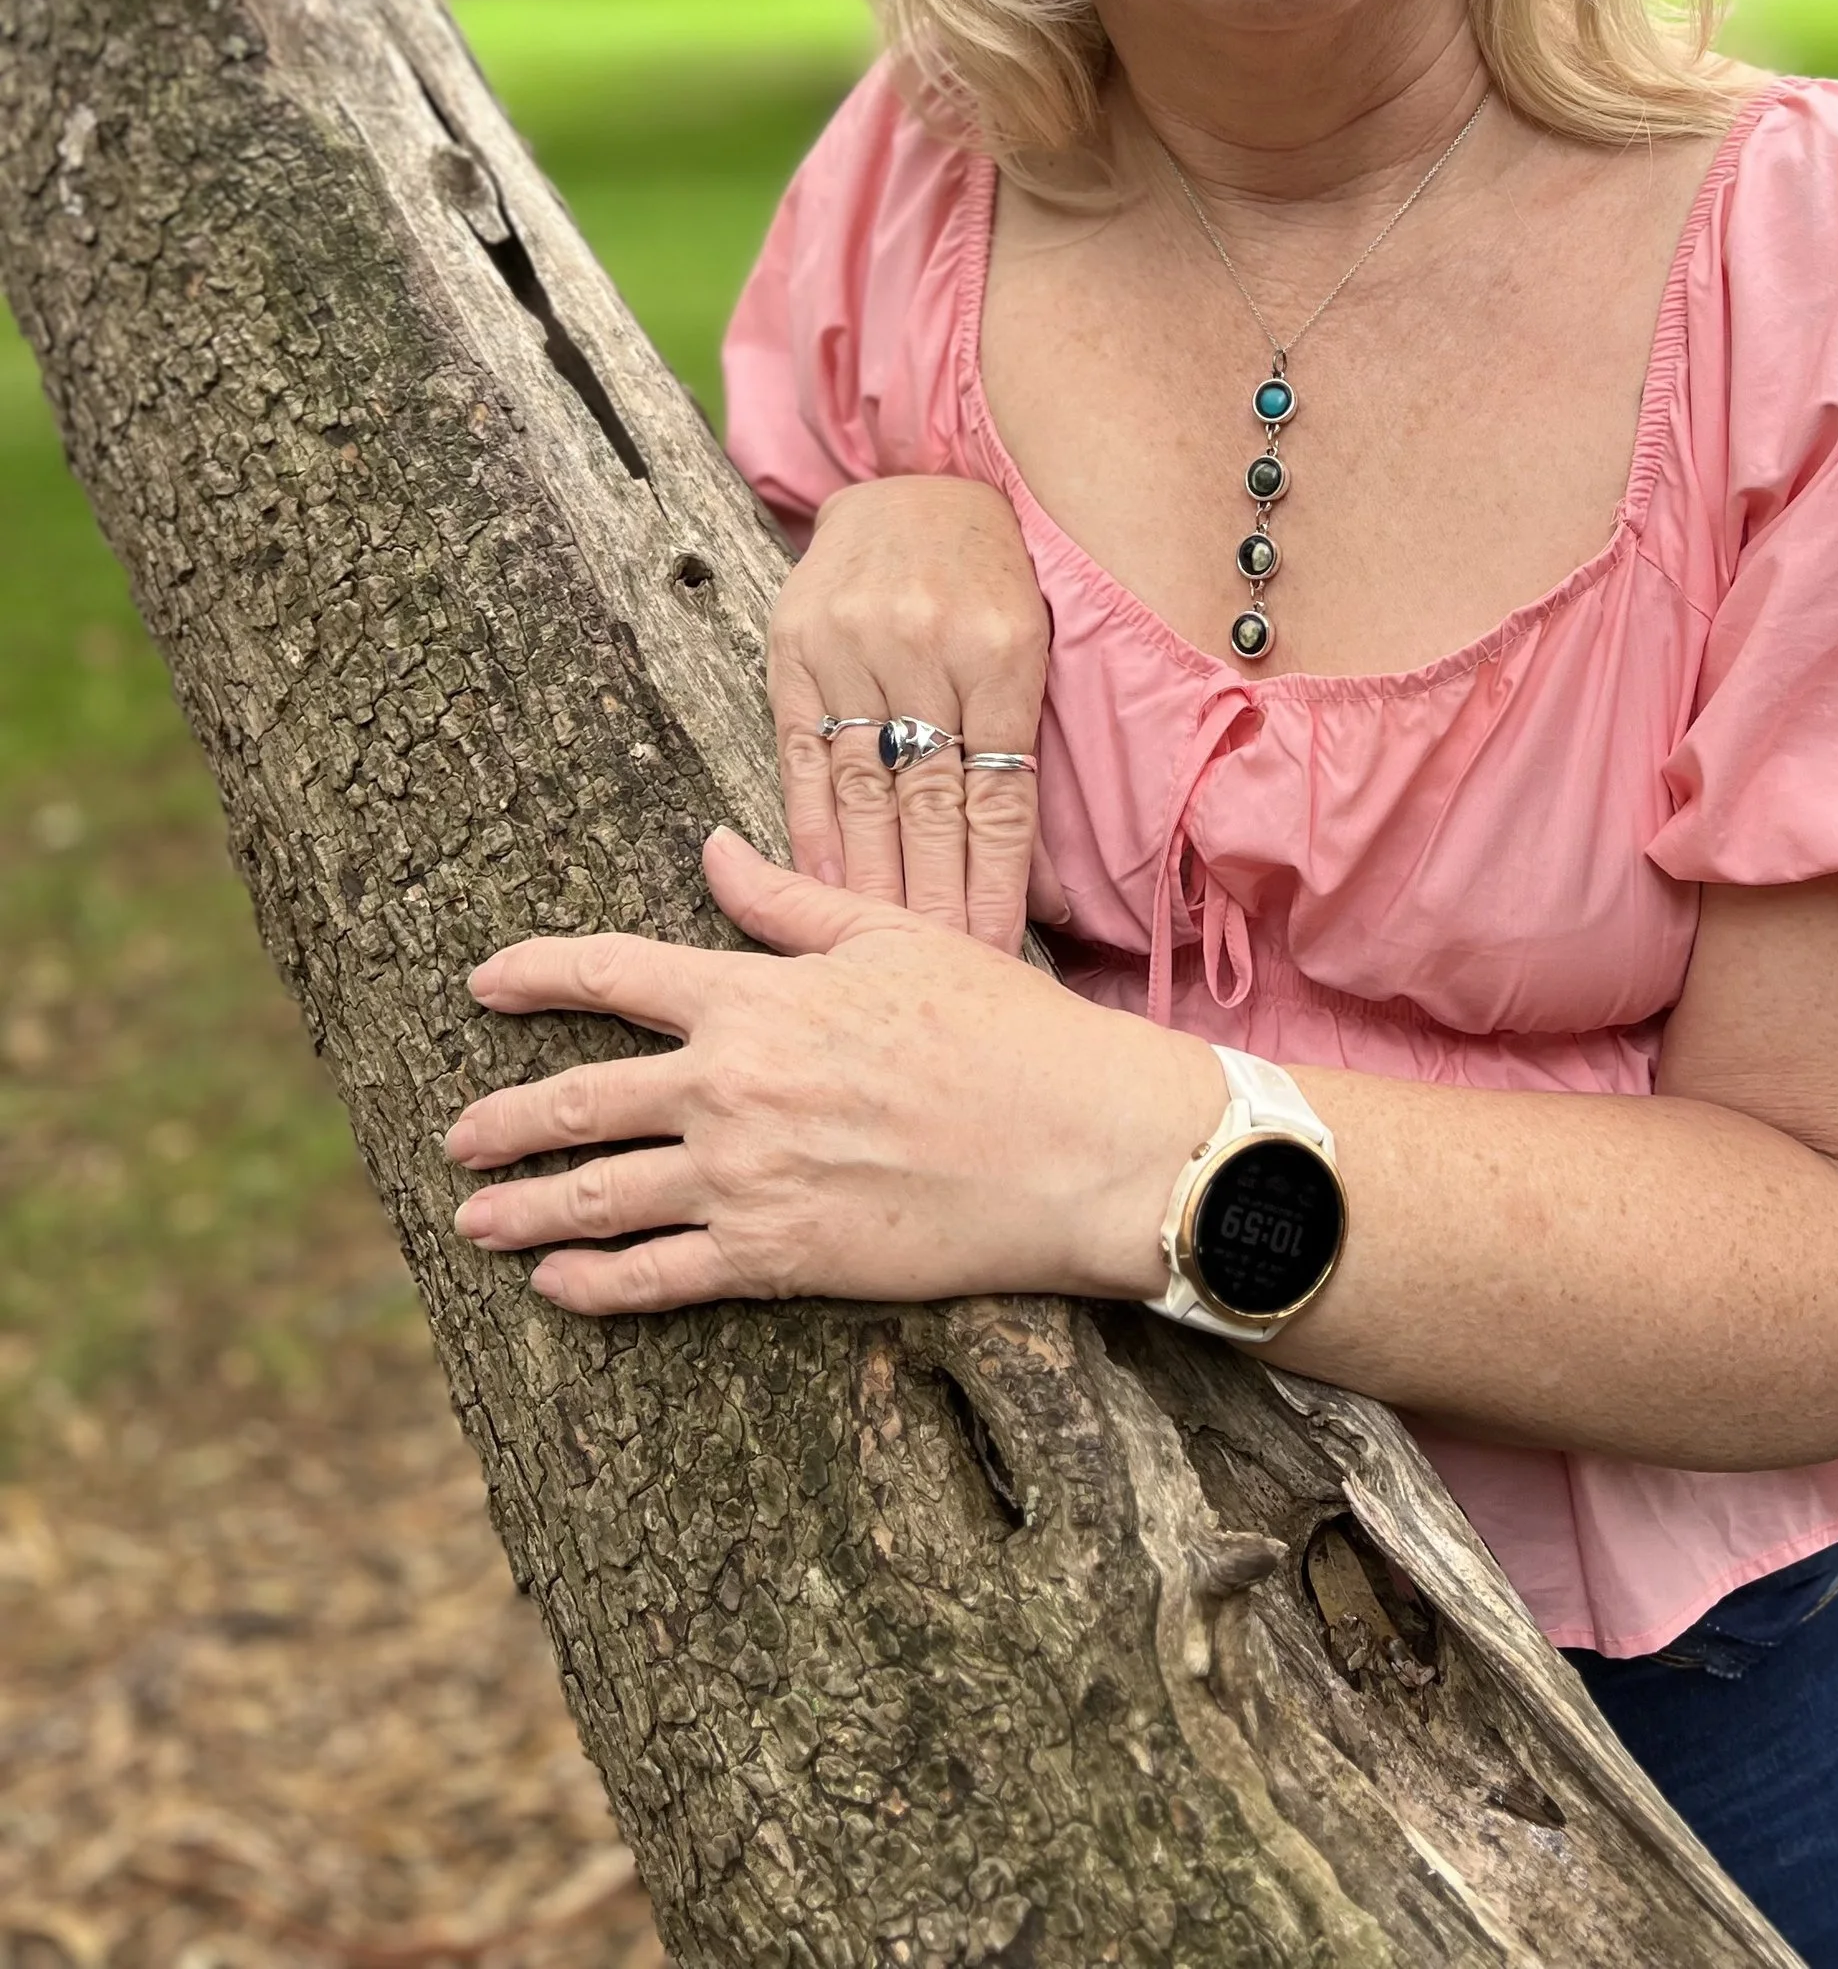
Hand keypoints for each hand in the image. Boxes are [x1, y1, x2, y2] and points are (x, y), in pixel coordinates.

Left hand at [443, 830, 1211, 1315]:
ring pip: (597, 1198)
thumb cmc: (1002, 1028)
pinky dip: (594, 1287)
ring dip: (523, 1213)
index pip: (613, 975)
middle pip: (579, 1101)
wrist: (1077, 1142)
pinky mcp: (776, 1256)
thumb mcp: (893, 938)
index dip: (536, 975)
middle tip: (457, 1137)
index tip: (482, 984)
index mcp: (757, 996)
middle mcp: (731, 1085)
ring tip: (474, 1223)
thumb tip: (709, 851)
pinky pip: (655, 1280)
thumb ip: (786, 902)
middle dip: (504, 1120)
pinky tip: (558, 1289)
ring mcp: (745, 1177)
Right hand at [768, 475, 1062, 950]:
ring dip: (871, 885)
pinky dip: (810, 831)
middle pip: (929, 806)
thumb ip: (1028, 757)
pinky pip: (801, 758)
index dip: (996, 885)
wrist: (912, 482)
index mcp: (1002, 648)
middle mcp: (924, 646)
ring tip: (883, 956)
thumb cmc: (989, 576)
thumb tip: (1048, 890)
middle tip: (941, 978)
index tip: (996, 955)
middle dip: (936, 904)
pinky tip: (817, 890)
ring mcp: (851, 646)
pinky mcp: (793, 647)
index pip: (998, 796)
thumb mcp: (1034, 645)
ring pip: (862, 791)